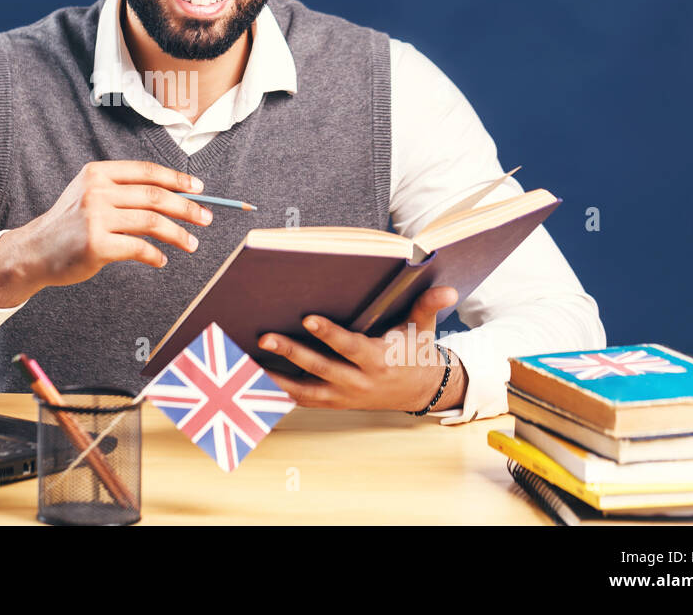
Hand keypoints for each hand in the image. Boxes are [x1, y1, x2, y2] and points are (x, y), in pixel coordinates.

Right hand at [0, 160, 212, 307]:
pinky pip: (139, 248)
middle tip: (206, 219)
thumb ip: (122, 191)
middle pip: (155, 196)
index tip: (199, 188)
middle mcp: (97, 191)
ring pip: (152, 222)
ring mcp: (95, 217)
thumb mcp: (89, 194)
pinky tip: (161, 260)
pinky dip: (155, 255)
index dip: (177, 179)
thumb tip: (174, 197)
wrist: (34, 251)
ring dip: (178, 234)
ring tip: (192, 244)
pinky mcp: (96, 244)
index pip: (146, 171)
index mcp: (97, 173)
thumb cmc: (70, 225)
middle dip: (187, 208)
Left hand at [257, 286, 463, 411]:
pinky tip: (251, 380)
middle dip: (291, 354)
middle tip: (264, 338)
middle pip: (319, 368)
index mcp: (377, 360)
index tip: (308, 318)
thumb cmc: (415, 352)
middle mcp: (358, 382)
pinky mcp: (332, 403)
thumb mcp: (423, 328)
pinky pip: (300, 400)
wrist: (420, 390)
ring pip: (303, 390)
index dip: (329, 334)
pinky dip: (276, 392)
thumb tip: (447, 289)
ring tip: (244, 365)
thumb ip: (428, 305)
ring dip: (273, 378)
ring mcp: (343, 396)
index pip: (349, 347)